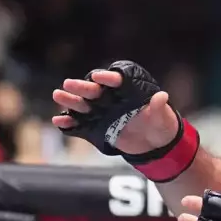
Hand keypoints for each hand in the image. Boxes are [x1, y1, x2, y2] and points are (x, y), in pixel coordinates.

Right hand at [51, 62, 179, 154]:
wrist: (154, 142)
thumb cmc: (160, 123)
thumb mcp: (163, 116)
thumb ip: (158, 106)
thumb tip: (162, 96)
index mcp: (127, 90)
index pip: (116, 80)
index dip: (107, 78)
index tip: (98, 77)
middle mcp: (111, 99)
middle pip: (94, 91)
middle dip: (81, 87)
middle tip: (68, 84)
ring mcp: (102, 113)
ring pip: (83, 105)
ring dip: (70, 101)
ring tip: (57, 95)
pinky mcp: (96, 128)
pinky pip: (80, 125)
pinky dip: (69, 123)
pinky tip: (58, 120)